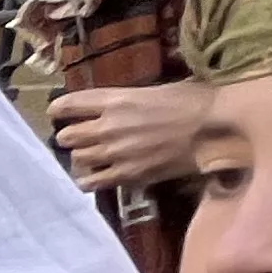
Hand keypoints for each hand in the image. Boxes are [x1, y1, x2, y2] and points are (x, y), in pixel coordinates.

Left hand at [50, 79, 211, 191]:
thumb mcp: (158, 90)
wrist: (215, 128)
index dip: (58, 109)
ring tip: (89, 156)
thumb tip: (120, 105)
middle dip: (70, 136)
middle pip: (67, 135)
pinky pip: (93, 182)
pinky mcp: (127, 174)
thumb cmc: (195, 102)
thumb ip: (130, 100)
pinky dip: (88, 180)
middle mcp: (108, 126)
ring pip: (77, 158)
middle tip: (79, 137)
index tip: (56, 112)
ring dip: (81, 157)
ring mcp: (116, 152)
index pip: (70, 104)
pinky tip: (92, 177)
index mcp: (116, 99)